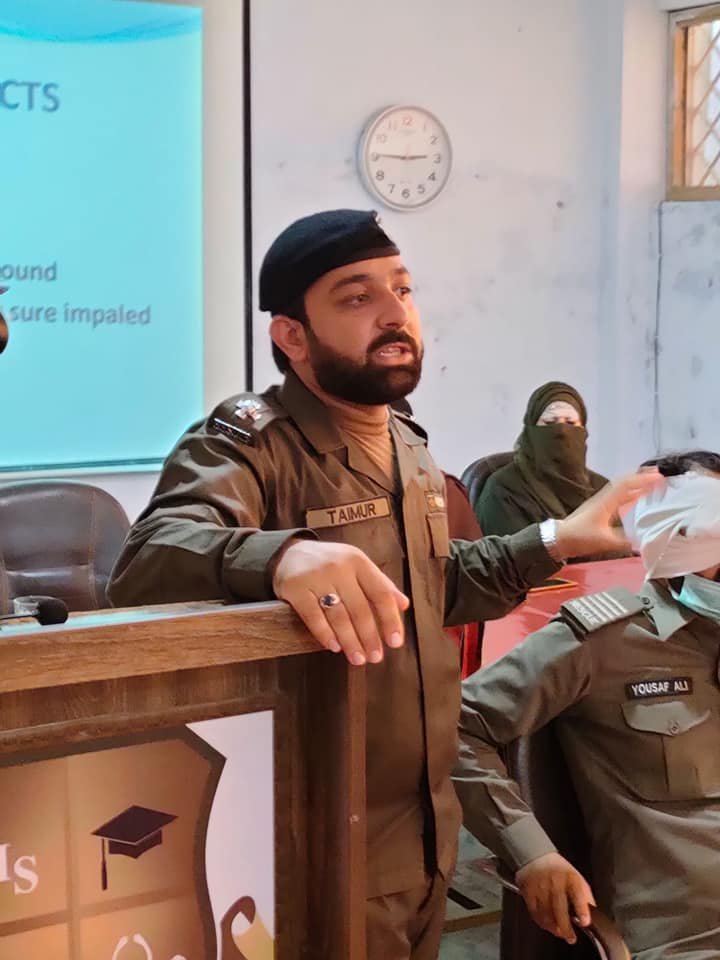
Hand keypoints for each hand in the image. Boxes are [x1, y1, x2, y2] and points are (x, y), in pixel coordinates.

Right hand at [272, 539, 408, 665]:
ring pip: (338, 616)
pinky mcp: (296, 588)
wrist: (289, 554)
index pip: (380, 593)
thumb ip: (379, 584)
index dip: (390, 619)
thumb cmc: (330, 564)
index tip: (395, 642)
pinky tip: (334, 647)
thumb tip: (403, 605)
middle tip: (375, 657)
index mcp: (358, 561)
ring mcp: (316, 577)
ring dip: (350, 641)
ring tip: (358, 658)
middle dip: (370, 637)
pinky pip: (313, 617)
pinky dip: (325, 634)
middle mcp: (339, 566)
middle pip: (360, 608)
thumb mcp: (356, 566)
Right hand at [516, 852, 595, 943]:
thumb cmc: (560, 871)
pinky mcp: (528, 892)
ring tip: (560, 932)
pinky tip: (548, 924)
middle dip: (565, 927)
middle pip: (559, 908)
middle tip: (571, 937)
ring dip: (554, 928)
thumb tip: (593, 916)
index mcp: (570, 878)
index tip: (585, 922)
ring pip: (546, 914)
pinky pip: (535, 913)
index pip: (577, 893)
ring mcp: (540, 887)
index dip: (581, 909)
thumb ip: (585, 897)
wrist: (536, 857)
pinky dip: (542, 923)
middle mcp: (554, 882)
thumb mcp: (577, 878)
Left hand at [555, 469, 662, 558]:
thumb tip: (643, 544)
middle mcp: (605, 499)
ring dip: (637, 484)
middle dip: (642, 477)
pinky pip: (619, 498)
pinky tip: (637, 498)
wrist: (559, 539)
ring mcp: (602, 503)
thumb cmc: (579, 537)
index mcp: (606, 502)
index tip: (658, 477)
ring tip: (652, 482)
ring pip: (622, 489)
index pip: (626, 485)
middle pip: (625, 482)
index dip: (643, 479)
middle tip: (659, 475)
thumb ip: (624, 543)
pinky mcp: (601, 509)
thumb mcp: (604, 541)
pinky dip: (631, 495)